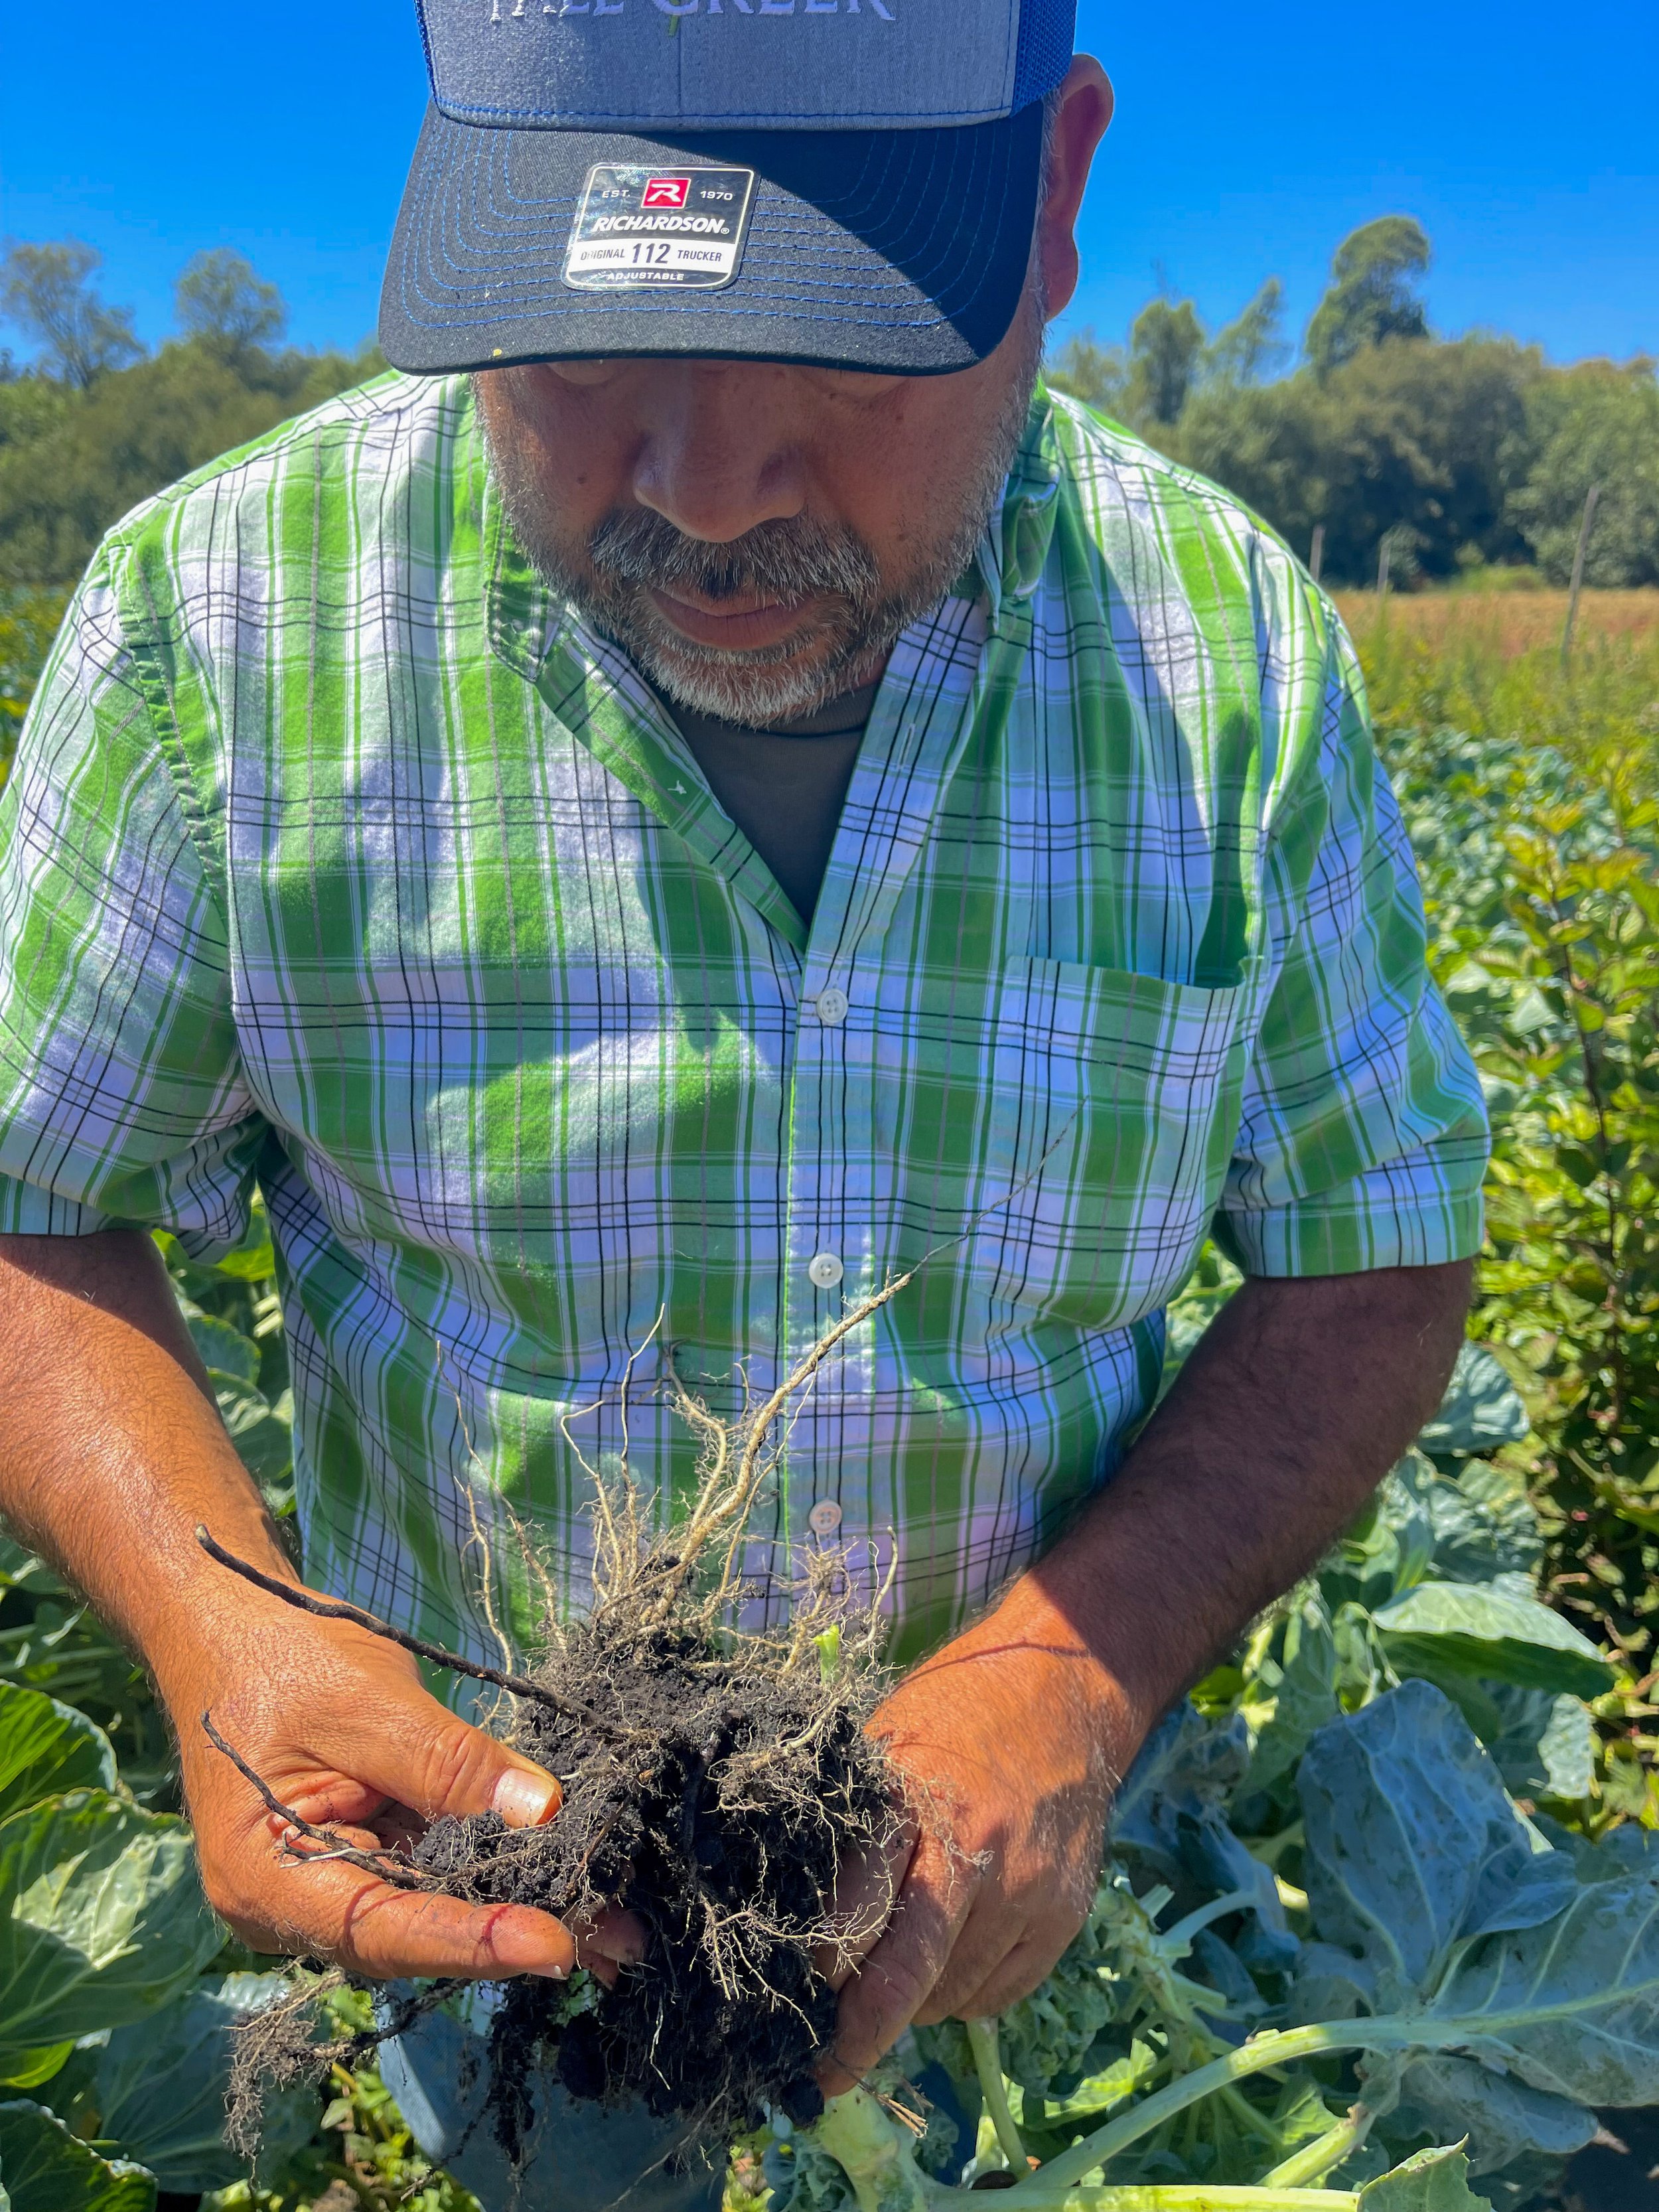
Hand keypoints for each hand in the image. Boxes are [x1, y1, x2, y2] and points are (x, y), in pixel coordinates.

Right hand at [164, 1579, 642, 1983]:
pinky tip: (563, 1878)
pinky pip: (431, 1875)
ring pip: (431, 1911)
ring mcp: (327, 1884)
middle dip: (513, 1936)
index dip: (471, 1942)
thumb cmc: (281, 1657)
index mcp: (265, 1877)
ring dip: (517, 1911)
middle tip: (612, 1943)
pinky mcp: (363, 1856)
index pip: (380, 1928)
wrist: (229, 1629)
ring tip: (611, 1925)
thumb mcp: (369, 1701)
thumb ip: (450, 1763)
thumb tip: (542, 1814)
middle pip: (412, 1935)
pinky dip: (494, 1875)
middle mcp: (292, 1905)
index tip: (556, 1944)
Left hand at [820, 1588, 1130, 2091]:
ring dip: (911, 2007)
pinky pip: (998, 1995)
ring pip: (949, 1995)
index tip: (781, 1999)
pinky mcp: (1064, 1916)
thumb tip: (792, 1911)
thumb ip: (853, 1824)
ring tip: (889, 1984)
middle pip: (906, 1974)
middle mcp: (976, 1853)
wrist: (1068, 1692)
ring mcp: (1028, 1890)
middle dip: (856, 2037)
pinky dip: (962, 1996)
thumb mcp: (887, 1740)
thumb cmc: (957, 1709)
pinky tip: (947, 1964)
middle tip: (819, 2076)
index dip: (816, 1966)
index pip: (855, 1909)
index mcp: (914, 1800)